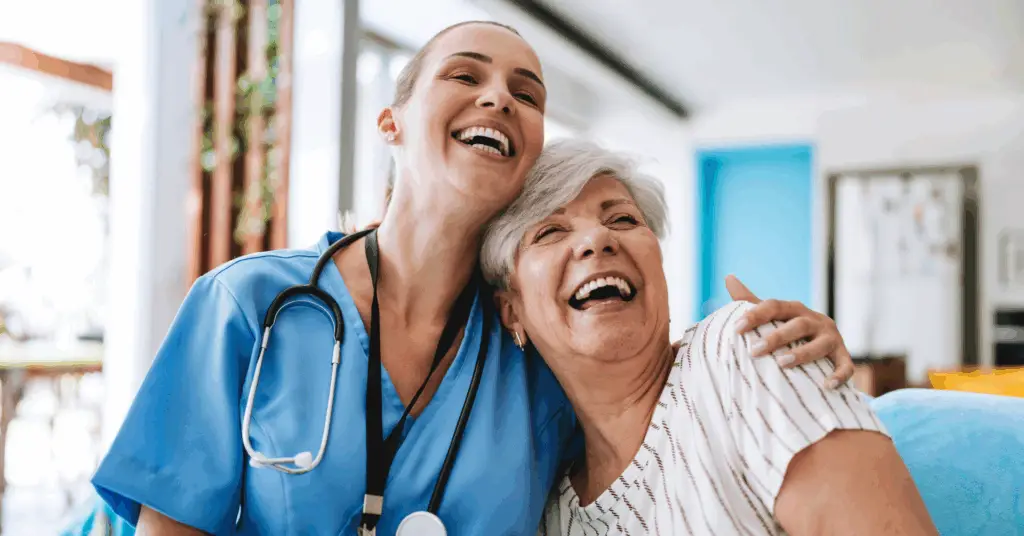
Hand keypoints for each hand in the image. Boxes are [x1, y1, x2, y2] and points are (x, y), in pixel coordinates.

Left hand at [725, 275, 853, 388]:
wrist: (824, 348)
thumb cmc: (790, 332)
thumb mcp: (773, 317)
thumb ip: (751, 302)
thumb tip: (729, 277)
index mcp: (795, 310)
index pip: (774, 306)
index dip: (756, 315)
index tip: (736, 328)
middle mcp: (815, 321)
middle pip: (797, 325)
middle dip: (776, 337)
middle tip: (754, 351)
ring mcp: (832, 338)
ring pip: (820, 344)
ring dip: (802, 353)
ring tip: (782, 364)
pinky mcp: (843, 356)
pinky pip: (846, 366)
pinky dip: (838, 375)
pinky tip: (826, 385)